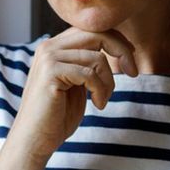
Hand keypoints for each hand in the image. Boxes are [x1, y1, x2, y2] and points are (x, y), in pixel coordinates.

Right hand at [6, 28, 137, 164]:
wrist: (35, 140)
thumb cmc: (58, 116)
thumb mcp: (78, 84)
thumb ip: (89, 63)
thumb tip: (118, 46)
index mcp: (55, 46)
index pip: (92, 30)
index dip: (116, 41)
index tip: (130, 60)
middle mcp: (49, 46)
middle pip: (97, 34)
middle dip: (121, 52)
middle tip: (133, 72)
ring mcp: (48, 58)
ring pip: (97, 57)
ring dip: (109, 81)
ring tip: (103, 100)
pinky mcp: (51, 72)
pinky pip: (90, 74)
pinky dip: (100, 90)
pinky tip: (98, 104)